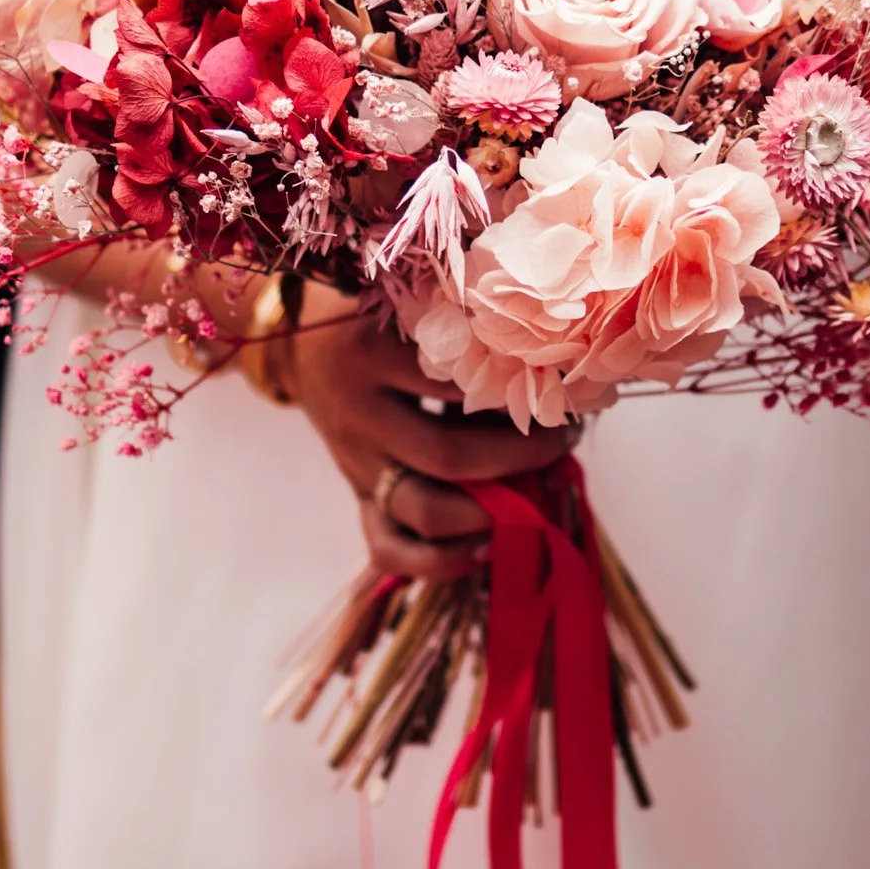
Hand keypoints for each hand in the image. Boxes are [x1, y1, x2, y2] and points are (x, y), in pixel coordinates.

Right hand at [280, 281, 575, 581]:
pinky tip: (484, 547)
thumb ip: (464, 331)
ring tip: (536, 493)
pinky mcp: (359, 498)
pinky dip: (440, 561)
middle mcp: (360, 416)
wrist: (305, 349)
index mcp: (371, 355)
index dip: (519, 390)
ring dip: (490, 512)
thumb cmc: (378, 319)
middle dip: (521, 457)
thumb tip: (554, 368)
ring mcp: (357, 465)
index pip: (457, 383)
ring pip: (424, 510)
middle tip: (563, 440)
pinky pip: (389, 550)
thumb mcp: (410, 307)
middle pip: (449, 455)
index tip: (563, 386)